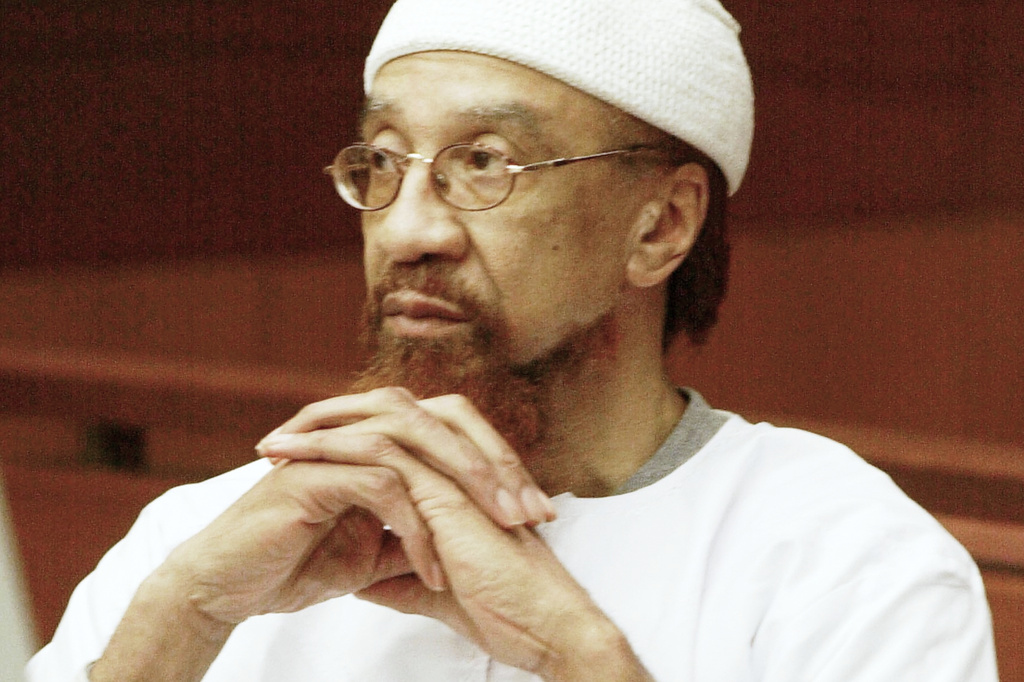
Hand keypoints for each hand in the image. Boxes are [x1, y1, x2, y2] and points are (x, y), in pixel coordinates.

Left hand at [257, 388, 648, 679]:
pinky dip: (330, 448)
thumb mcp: (433, 590)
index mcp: (454, 482)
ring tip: (272, 443)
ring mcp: (453, 470)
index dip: (345, 442)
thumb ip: (398, 575)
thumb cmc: (504, 610)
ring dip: (319, 429)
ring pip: (379, 424)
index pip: (393, 442)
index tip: (298, 458)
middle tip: (282, 433)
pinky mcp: (447, 489)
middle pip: (386, 414)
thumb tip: (361, 578)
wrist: (544, 629)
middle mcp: (455, 466)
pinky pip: (380, 452)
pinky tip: (293, 456)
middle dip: (330, 418)